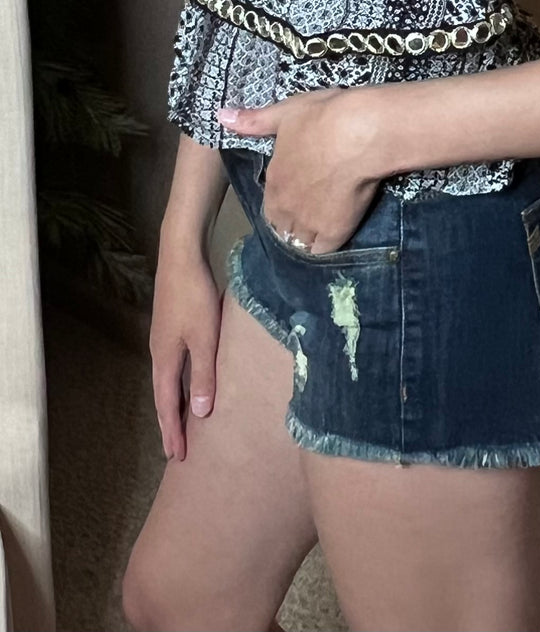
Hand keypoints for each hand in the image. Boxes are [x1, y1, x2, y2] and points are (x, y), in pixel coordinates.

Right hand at [150, 242, 221, 461]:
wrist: (181, 255)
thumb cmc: (195, 296)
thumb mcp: (205, 338)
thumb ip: (204, 375)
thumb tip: (199, 413)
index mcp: (165, 359)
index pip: (167, 405)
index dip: (173, 432)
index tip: (178, 457)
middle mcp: (160, 352)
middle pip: (164, 396)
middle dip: (170, 424)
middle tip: (176, 451)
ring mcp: (165, 338)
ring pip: (169, 380)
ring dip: (175, 404)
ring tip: (183, 423)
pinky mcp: (173, 325)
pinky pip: (175, 365)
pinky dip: (181, 383)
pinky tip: (191, 381)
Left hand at [216, 87, 390, 254]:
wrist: (358, 134)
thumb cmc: (323, 118)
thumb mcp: (286, 112)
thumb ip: (255, 121)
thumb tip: (220, 117)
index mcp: (275, 179)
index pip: (271, 206)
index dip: (282, 204)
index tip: (296, 197)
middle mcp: (286, 206)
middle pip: (283, 227)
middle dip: (293, 223)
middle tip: (312, 213)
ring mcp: (308, 222)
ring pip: (301, 241)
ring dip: (307, 237)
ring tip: (323, 227)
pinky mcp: (333, 232)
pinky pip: (322, 250)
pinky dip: (325, 246)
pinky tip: (334, 236)